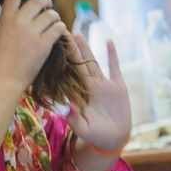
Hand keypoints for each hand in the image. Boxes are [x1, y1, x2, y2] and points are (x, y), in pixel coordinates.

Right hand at [0, 0, 65, 90]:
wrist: (4, 80)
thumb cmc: (2, 60)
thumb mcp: (2, 34)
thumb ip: (13, 21)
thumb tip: (29, 10)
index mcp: (5, 18)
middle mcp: (18, 22)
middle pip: (39, 1)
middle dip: (47, 2)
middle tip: (49, 8)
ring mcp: (30, 33)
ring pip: (52, 14)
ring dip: (55, 18)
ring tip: (53, 25)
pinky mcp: (43, 44)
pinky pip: (58, 28)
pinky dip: (61, 30)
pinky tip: (59, 35)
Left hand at [67, 32, 131, 150]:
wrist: (114, 138)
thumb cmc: (95, 136)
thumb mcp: (84, 129)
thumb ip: (74, 119)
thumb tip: (66, 106)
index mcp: (78, 96)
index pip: (67, 76)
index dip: (61, 63)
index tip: (52, 49)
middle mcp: (89, 87)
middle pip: (77, 64)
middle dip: (70, 49)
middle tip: (60, 32)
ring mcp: (103, 85)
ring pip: (92, 62)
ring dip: (86, 48)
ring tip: (78, 33)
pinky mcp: (117, 86)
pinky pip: (114, 67)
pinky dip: (112, 55)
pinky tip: (109, 41)